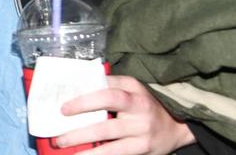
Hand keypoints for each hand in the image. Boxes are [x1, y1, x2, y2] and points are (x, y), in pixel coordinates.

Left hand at [53, 76, 194, 154]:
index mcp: (133, 90)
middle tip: (58, 133)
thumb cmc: (145, 105)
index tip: (63, 107)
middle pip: (106, 116)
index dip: (83, 99)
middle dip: (79, 128)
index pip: (106, 90)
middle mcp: (139, 108)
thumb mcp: (132, 89)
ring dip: (84, 146)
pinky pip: (117, 153)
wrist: (177, 127)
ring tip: (64, 146)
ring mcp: (142, 130)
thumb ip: (108, 86)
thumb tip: (74, 87)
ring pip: (109, 139)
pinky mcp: (144, 148)